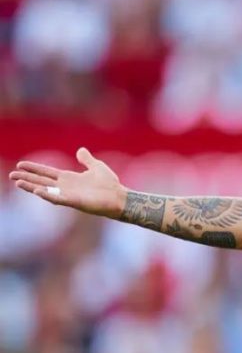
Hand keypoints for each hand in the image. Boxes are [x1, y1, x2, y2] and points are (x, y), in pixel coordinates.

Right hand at [8, 147, 126, 218]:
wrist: (120, 198)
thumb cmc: (110, 185)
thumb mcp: (97, 167)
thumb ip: (87, 160)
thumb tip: (80, 150)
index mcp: (69, 179)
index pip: (47, 173)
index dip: (34, 169)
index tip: (21, 164)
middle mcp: (66, 187)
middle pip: (42, 182)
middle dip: (27, 179)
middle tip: (11, 175)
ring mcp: (69, 195)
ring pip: (46, 190)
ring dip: (32, 187)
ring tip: (18, 183)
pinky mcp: (75, 202)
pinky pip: (58, 199)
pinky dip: (48, 195)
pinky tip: (37, 191)